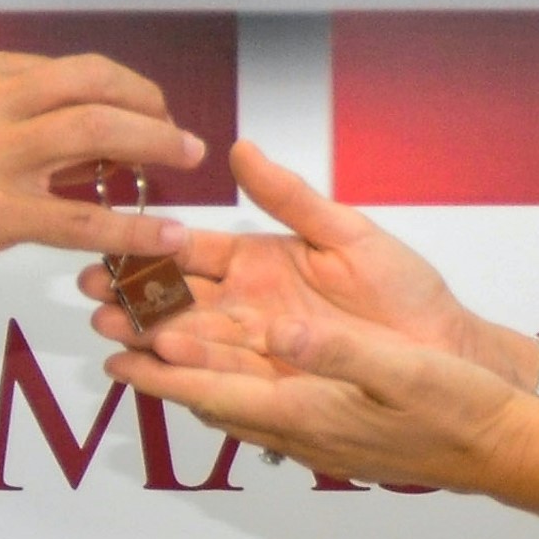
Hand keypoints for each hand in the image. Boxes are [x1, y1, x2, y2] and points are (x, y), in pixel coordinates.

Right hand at [0, 51, 202, 311]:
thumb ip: (13, 119)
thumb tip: (90, 136)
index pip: (70, 69)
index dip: (123, 88)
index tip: (148, 110)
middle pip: (93, 86)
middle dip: (150, 107)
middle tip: (179, 134)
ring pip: (96, 136)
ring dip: (156, 146)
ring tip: (185, 163)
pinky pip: (81, 219)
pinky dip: (134, 228)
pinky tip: (167, 237)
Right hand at [86, 141, 506, 373]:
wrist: (444, 353)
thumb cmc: (404, 293)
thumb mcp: (348, 233)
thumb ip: (291, 197)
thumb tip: (241, 150)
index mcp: (259, 262)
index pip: (192, 252)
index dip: (151, 248)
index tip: (114, 244)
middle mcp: (247, 307)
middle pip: (177, 301)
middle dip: (134, 296)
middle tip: (94, 293)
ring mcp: (255, 349)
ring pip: (188, 343)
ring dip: (147, 338)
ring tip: (110, 334)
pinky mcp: (269, 388)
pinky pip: (217, 383)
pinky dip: (180, 380)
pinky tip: (147, 376)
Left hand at [115, 303, 532, 498]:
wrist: (503, 449)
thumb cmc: (458, 406)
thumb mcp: (400, 369)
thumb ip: (336, 351)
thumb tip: (278, 332)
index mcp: (311, 411)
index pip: (216, 393)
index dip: (162, 375)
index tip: (115, 358)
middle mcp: (303, 430)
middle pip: (213, 400)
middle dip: (161, 373)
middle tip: (113, 343)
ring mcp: (318, 438)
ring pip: (236, 406)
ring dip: (191, 380)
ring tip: (152, 352)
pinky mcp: (335, 434)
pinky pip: (265, 410)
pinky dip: (231, 388)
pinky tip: (228, 373)